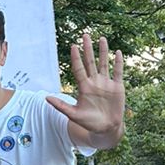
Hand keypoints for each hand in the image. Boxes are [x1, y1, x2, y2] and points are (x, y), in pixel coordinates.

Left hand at [47, 34, 124, 149]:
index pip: (78, 69)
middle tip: (85, 35)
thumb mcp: (73, 115)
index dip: (76, 58)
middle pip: (90, 62)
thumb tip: (46, 98)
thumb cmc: (88, 123)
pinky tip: (118, 52)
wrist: (106, 128)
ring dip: (103, 52)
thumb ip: (61, 106)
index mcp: (84, 87)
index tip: (73, 46)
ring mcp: (106, 83)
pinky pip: (118, 72)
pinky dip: (118, 63)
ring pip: (104, 64)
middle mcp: (94, 82)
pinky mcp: (117, 87)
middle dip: (87, 49)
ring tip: (102, 39)